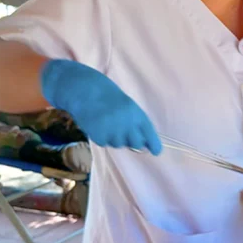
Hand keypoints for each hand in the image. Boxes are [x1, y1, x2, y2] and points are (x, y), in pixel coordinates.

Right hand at [40, 59, 160, 154]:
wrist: (86, 91)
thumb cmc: (110, 98)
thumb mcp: (129, 107)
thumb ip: (137, 123)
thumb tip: (144, 142)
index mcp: (138, 116)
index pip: (150, 135)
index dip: (154, 145)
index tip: (156, 151)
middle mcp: (128, 126)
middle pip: (137, 144)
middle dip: (133, 141)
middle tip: (124, 132)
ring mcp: (114, 133)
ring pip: (119, 144)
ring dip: (116, 137)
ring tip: (108, 122)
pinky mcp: (100, 138)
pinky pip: (105, 143)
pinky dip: (103, 136)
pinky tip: (98, 124)